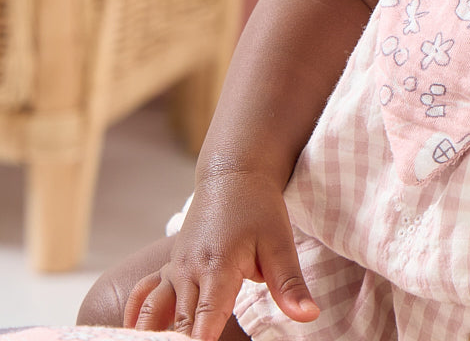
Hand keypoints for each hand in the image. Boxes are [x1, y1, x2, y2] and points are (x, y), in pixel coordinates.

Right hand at [124, 170, 319, 339]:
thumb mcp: (280, 243)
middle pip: (178, 324)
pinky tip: (132, 332)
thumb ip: (290, 285)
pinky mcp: (169, 266)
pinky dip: (136, 315)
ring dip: (152, 334)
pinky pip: (144, 294)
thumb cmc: (260, 208)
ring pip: (153, 313)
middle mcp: (189, 271)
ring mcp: (175, 268)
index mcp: (219, 268)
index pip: (204, 323)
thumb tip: (310, 315)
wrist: (235, 173)